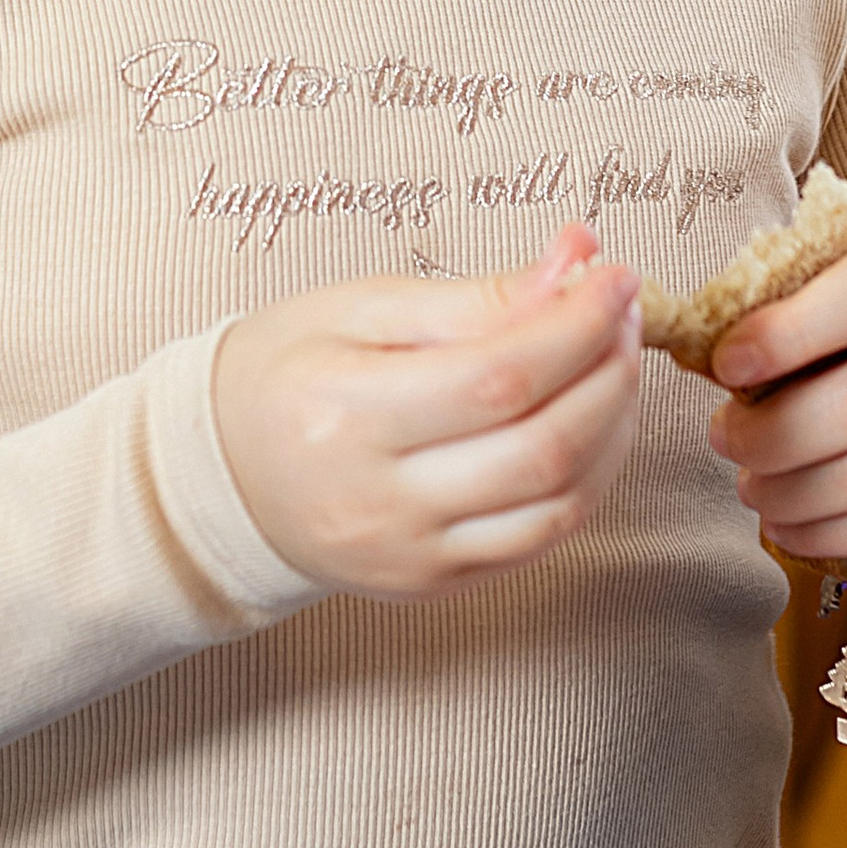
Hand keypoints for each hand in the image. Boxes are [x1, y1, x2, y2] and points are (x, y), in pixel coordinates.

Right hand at [214, 226, 641, 595]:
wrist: (221, 475)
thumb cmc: (286, 374)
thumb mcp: (359, 309)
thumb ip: (472, 297)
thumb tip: (574, 263)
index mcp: (349, 415)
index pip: (500, 376)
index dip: (579, 325)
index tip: (617, 277)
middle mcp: (381, 500)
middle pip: (542, 446)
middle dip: (610, 371)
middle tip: (625, 313)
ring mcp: (411, 555)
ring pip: (558, 504)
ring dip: (614, 428)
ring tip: (616, 361)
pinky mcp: (433, 584)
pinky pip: (540, 539)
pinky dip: (588, 480)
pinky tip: (593, 425)